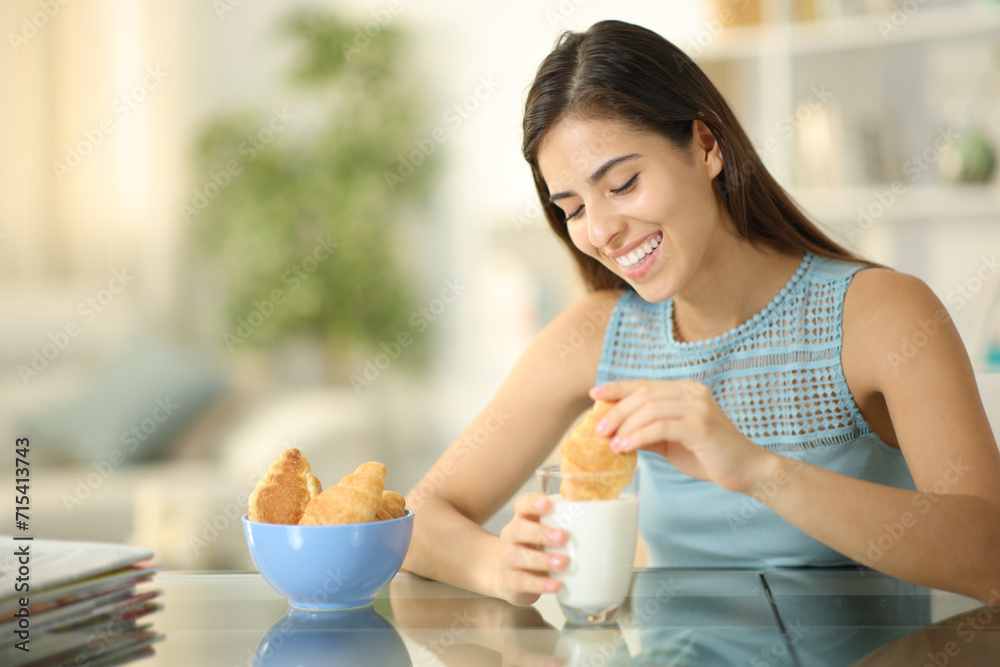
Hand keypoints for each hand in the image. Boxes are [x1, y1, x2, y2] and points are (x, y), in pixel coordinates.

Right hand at [494, 493, 568, 606]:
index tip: (548, 504)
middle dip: (541, 533)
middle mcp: (511, 536)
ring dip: (543, 560)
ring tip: (563, 563)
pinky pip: (522, 582)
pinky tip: (556, 585)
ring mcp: (508, 559)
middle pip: (519, 530)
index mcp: (523, 519)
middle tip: (563, 537)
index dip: (532, 503)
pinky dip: (540, 584)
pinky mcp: (510, 581)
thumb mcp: (545, 533)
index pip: (522, 505)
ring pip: (519, 557)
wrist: (507, 576)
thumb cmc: (535, 548)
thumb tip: (605, 514)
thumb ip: (566, 523)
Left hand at [590, 380, 774, 493]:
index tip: (594, 393)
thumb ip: (649, 432)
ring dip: (625, 426)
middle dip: (616, 411)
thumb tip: (617, 433)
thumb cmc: (710, 456)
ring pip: (650, 408)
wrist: (747, 470)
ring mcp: (698, 407)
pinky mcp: (701, 426)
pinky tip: (625, 448)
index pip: (645, 384)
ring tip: (610, 443)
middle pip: (644, 394)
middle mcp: (692, 393)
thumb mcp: (672, 442)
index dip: (618, 387)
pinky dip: (638, 436)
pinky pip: (661, 427)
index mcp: (685, 391)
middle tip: (598, 429)